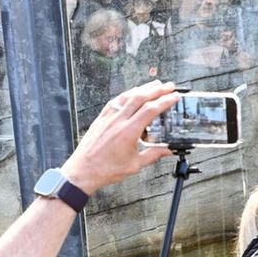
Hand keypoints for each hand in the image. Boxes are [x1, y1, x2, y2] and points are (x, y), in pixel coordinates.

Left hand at [60, 81, 178, 194]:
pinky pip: (114, 101)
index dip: (164, 101)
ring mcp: (108, 118)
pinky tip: (131, 94)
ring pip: (127, 96)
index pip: (150, 110)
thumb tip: (167, 150)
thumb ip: (153, 155)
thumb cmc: (105, 169)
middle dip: (156, 90)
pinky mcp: (101, 119)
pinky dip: (126, 95)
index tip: (174, 96)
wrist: (83, 171)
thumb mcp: (135, 165)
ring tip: (154, 85)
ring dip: (142, 88)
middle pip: (139, 98)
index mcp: (128, 132)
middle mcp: (118, 121)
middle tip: (168, 86)